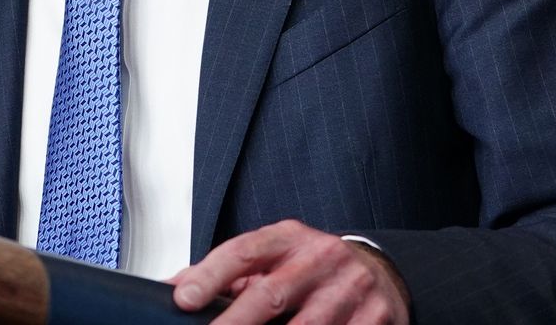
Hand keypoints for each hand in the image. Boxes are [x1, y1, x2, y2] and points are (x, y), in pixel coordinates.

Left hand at [169, 219, 410, 323]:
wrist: (380, 269)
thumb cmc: (315, 266)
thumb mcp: (274, 256)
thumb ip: (226, 271)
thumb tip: (175, 287)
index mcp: (289, 238)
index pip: (243, 252)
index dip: (210, 276)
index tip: (183, 298)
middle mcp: (321, 258)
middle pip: (272, 294)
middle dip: (236, 322)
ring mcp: (350, 288)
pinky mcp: (375, 316)